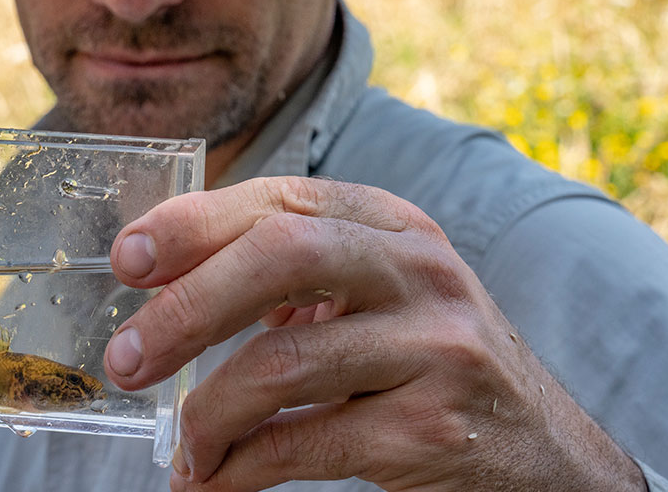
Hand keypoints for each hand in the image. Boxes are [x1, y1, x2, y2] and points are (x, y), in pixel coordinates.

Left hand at [103, 177, 645, 490]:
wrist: (543, 451)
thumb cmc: (429, 360)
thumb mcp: (376, 295)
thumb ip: (291, 276)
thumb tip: (162, 282)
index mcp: (392, 225)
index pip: (280, 202)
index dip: (194, 225)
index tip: (127, 260)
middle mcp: (419, 270)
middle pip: (282, 256)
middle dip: (187, 307)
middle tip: (124, 361)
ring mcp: (435, 345)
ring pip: (284, 364)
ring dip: (208, 413)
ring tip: (184, 449)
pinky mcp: (432, 428)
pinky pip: (307, 444)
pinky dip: (242, 468)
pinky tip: (215, 483)